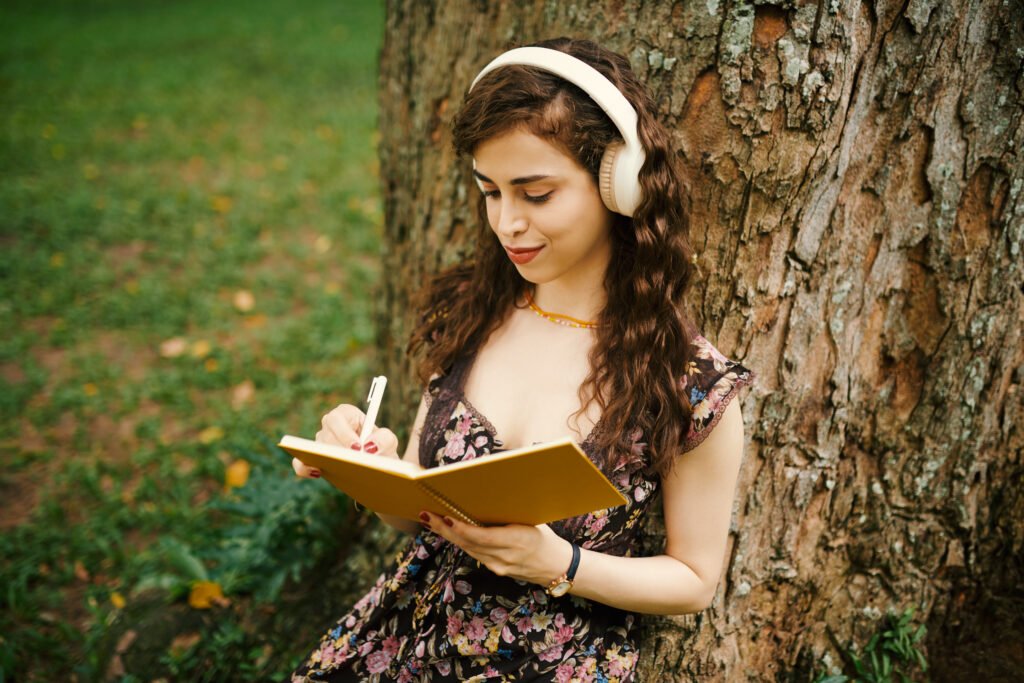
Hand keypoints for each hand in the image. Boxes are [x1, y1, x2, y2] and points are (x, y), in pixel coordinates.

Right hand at [291, 403, 399, 478]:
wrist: (377, 468)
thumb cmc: (381, 449)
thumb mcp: (389, 441)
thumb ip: (385, 439)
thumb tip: (369, 446)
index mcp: (347, 414)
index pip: (338, 417)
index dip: (345, 433)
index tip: (357, 447)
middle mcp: (331, 426)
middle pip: (325, 434)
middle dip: (337, 449)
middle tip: (351, 462)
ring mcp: (319, 443)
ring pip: (314, 449)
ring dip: (326, 459)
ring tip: (341, 469)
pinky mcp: (312, 460)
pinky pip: (300, 463)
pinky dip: (304, 468)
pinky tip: (318, 472)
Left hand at [419, 511, 572, 586]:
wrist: (556, 566)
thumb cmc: (545, 537)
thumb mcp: (531, 520)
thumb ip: (508, 512)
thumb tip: (487, 492)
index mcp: (517, 540)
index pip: (481, 536)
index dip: (461, 528)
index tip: (446, 517)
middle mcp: (505, 557)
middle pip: (468, 543)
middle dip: (445, 529)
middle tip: (427, 515)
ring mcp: (499, 566)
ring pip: (467, 549)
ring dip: (448, 535)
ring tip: (431, 520)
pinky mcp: (495, 570)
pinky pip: (474, 554)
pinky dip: (460, 542)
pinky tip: (448, 532)